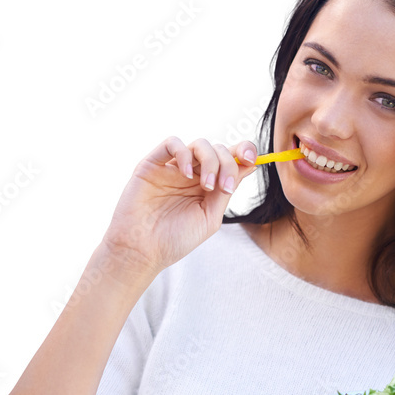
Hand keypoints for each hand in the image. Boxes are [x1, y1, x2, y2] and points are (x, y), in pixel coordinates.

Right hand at [101, 136, 260, 275]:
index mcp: (208, 187)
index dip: (244, 152)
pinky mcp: (153, 164)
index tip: (252, 160)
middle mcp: (192, 174)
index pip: (231, 159)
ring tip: (207, 186)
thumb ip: (225, 192)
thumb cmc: (174, 240)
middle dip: (228, 164)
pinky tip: (186, 175)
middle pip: (219, 150)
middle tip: (224, 187)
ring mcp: (173, 168)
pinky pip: (172, 143)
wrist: (141, 251)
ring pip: (199, 144)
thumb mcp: (209, 218)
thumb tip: (247, 166)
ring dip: (210, 160)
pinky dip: (184, 153)